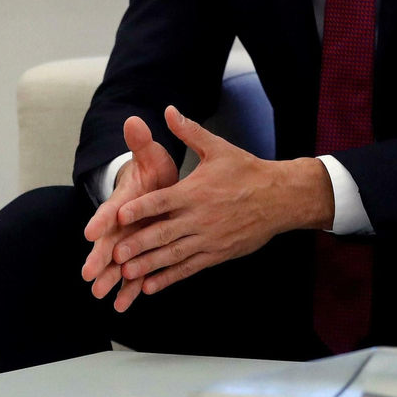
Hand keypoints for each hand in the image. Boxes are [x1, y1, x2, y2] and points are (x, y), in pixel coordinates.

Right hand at [81, 114, 178, 310]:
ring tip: (100, 295)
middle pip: (109, 241)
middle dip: (99, 258)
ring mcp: (129, 240)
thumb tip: (134, 120)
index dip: (101, 220)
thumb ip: (141, 142)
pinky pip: (135, 275)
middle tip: (89, 274)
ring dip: (110, 278)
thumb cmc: (152, 171)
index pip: (110, 210)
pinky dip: (129, 290)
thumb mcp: (150, 155)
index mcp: (125, 200)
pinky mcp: (140, 254)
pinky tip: (122, 306)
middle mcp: (122, 223)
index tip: (91, 232)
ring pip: (118, 262)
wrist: (154, 187)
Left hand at [105, 106, 332, 303]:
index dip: (140, 209)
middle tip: (114, 255)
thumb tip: (168, 110)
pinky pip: (189, 268)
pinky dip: (169, 277)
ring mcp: (209, 239)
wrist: (281, 198)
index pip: (162, 201)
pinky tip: (150, 286)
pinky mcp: (217, 254)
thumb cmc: (247, 171)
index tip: (118, 216)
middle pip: (164, 233)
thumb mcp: (218, 148)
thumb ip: (189, 131)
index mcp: (195, 192)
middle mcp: (200, 218)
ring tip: (125, 274)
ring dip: (149, 265)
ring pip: (174, 255)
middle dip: (138, 244)